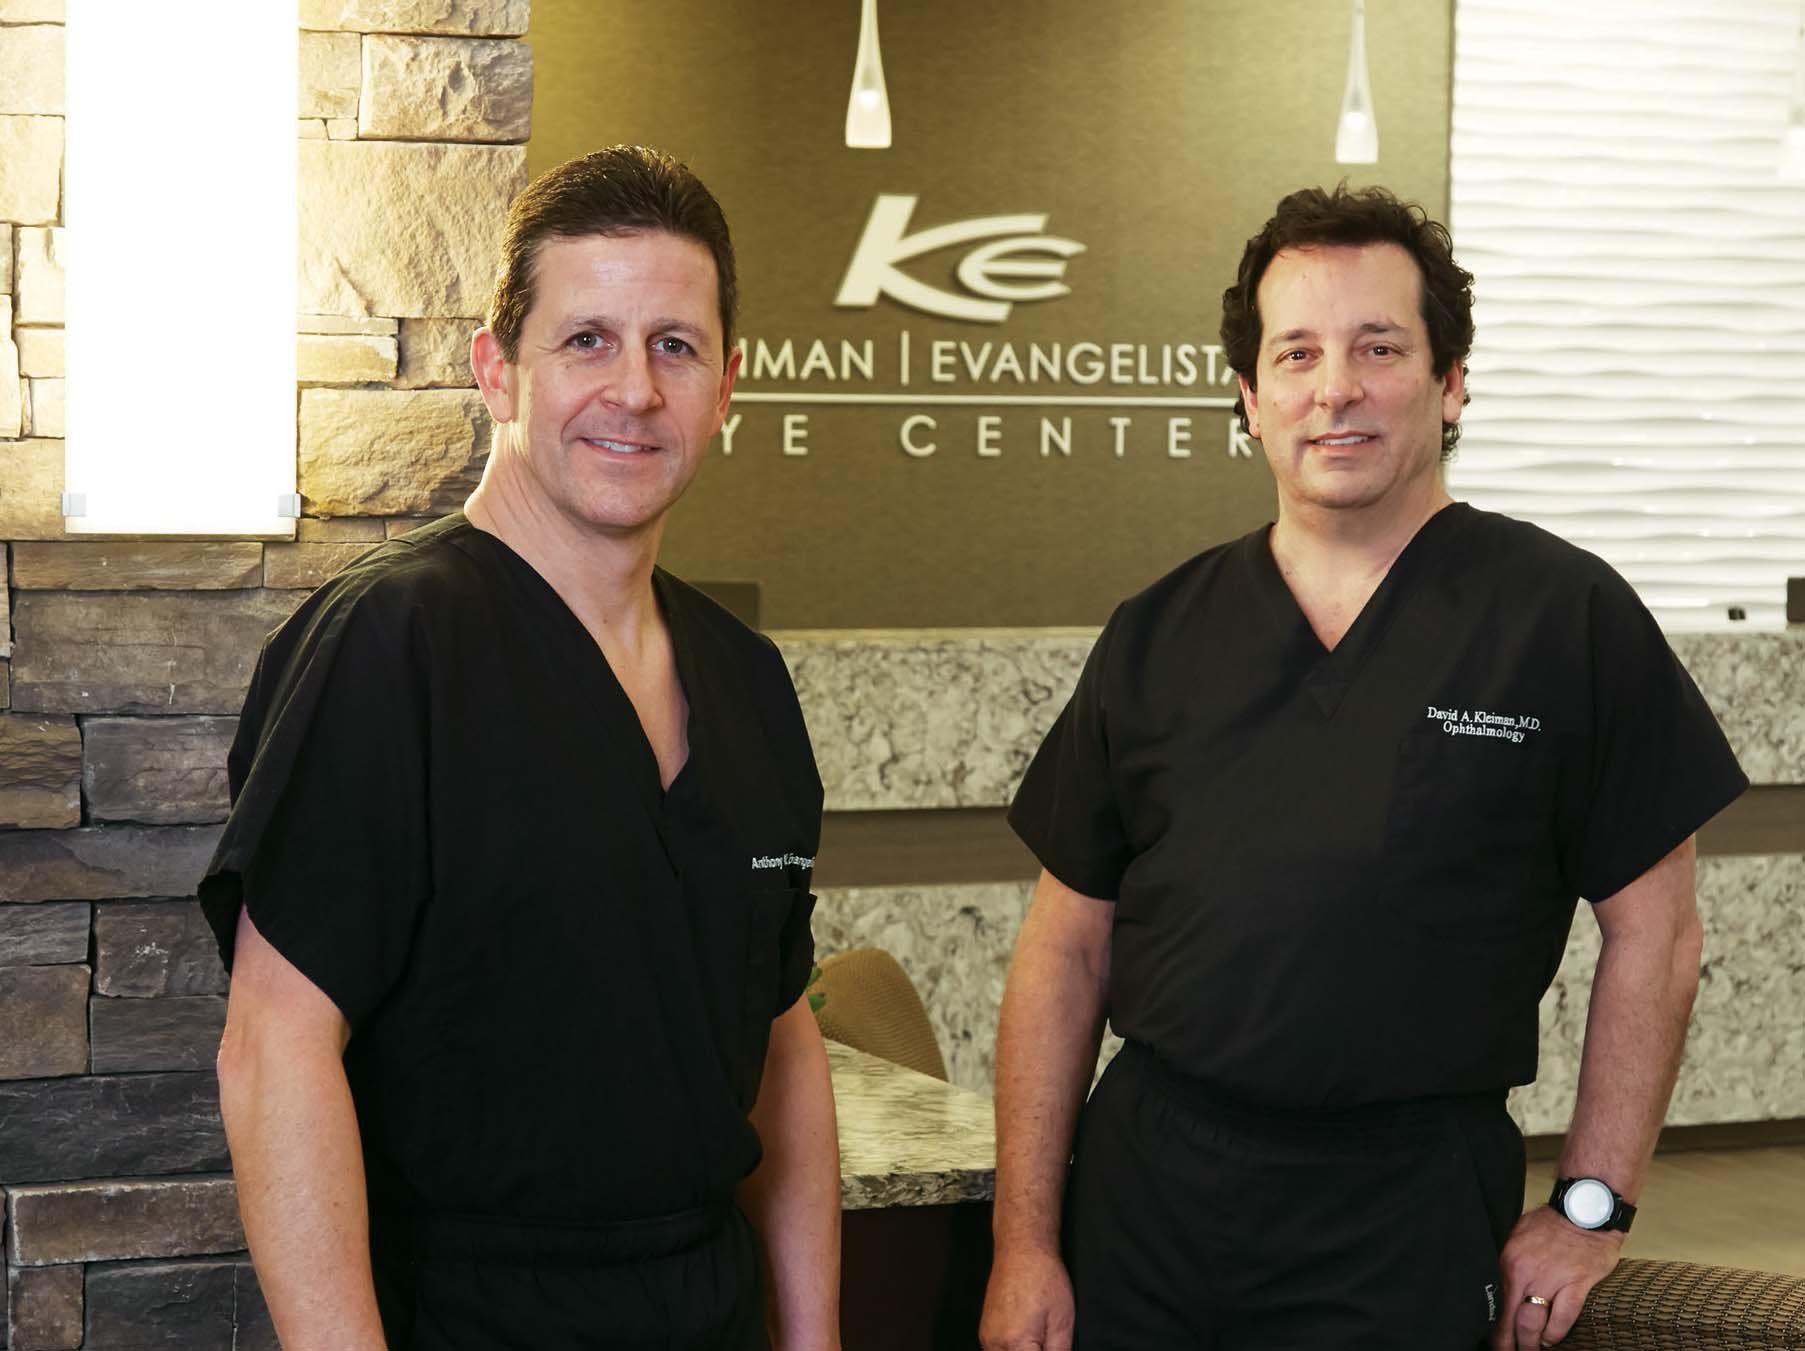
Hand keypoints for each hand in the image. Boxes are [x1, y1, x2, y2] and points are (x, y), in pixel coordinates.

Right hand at [980, 1244, 1074, 1350]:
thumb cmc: (1044, 1278)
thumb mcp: (1062, 1321)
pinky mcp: (986, 1330)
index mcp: (1015, 1344)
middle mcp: (994, 1344)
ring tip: (1039, 1339)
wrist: (1022, 1248)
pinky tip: (1028, 1341)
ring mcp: (987, 1337)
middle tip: (1047, 1342)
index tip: (1052, 1348)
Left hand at [1491, 1206, 1623, 1348]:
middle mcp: (1527, 1272)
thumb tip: (1501, 1284)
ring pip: (1534, 1323)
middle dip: (1509, 1343)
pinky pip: (1563, 1317)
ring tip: (1531, 1350)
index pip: (1496, 1303)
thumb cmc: (1552, 1223)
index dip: (1494, 1328)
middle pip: (1512, 1319)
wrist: (1585, 1210)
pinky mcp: (1577, 1283)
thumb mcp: (1519, 1236)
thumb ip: (1510, 1261)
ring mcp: (1552, 1279)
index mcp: (1509, 1261)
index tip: (1493, 1342)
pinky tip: (1551, 1340)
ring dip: (1532, 1343)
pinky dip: (1555, 1333)